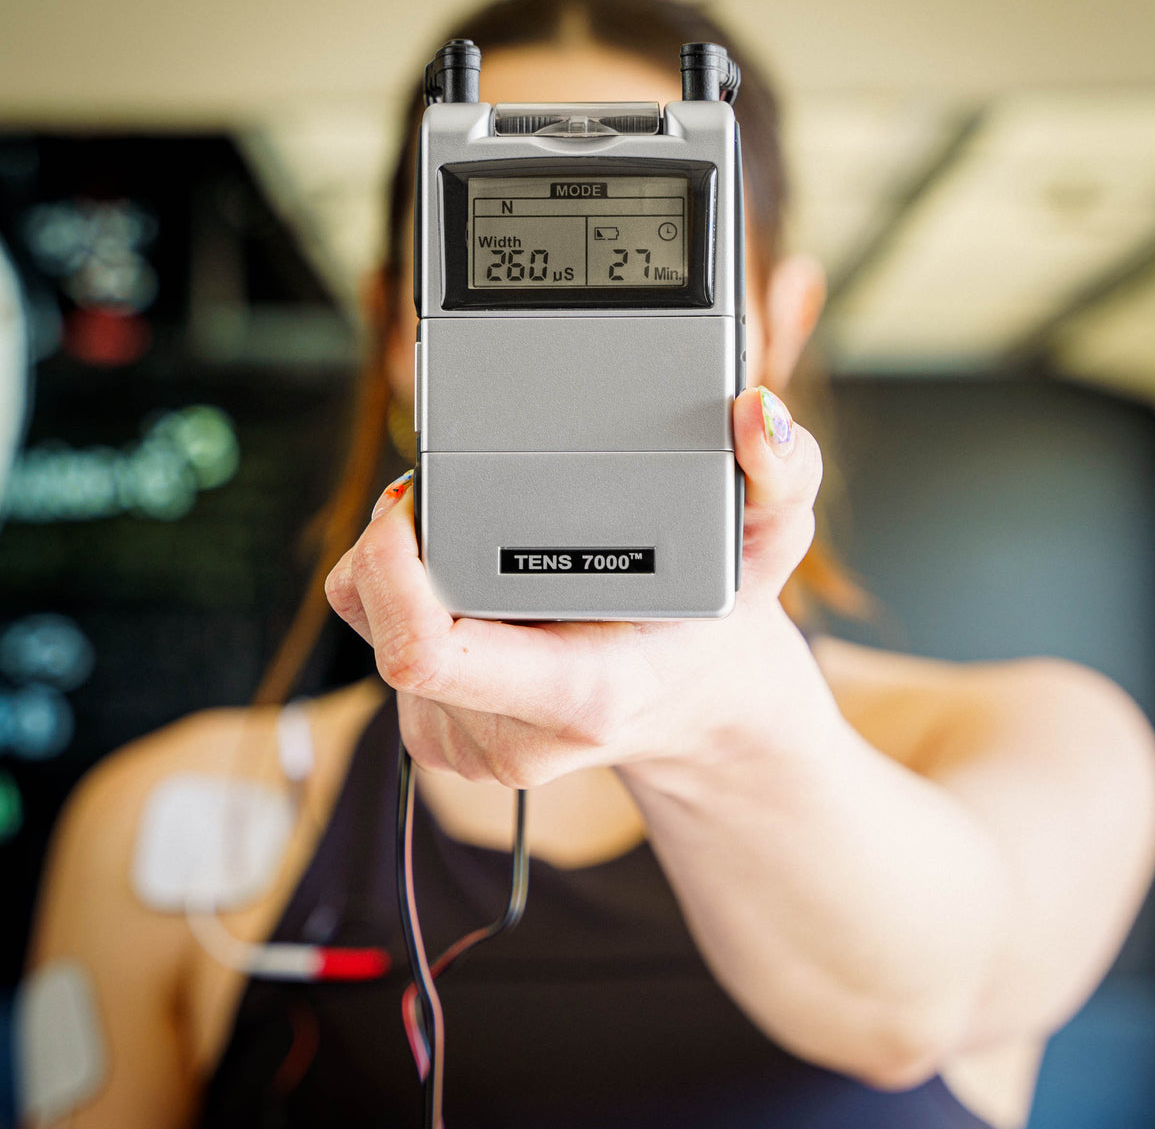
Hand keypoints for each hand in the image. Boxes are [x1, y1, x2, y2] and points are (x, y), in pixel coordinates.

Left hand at [324, 386, 821, 786]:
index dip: (393, 564)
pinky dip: (399, 595)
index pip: (426, 651)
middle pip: (381, 628)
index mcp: (580, 693)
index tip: (413, 496)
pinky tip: (462, 574)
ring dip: (396, 566)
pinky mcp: (442, 731)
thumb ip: (782, 475)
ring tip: (469, 532)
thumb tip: (756, 414)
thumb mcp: (770, 545)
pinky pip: (378, 645)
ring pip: (370, 632)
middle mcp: (514, 733)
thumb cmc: (715, 624)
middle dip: (393, 541)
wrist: (690, 700)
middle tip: (445, 486)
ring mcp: (470, 741)